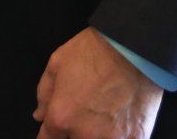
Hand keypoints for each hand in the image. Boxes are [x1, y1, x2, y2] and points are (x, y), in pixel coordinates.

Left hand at [32, 28, 163, 138]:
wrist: (135, 46)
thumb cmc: (96, 50)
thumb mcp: (58, 63)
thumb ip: (44, 94)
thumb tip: (40, 115)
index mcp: (61, 117)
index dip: (52, 133)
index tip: (59, 128)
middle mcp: (85, 134)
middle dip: (74, 131)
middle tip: (85, 112)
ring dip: (98, 134)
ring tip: (105, 113)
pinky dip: (120, 135)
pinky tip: (122, 119)